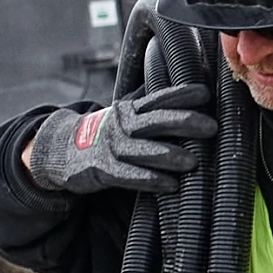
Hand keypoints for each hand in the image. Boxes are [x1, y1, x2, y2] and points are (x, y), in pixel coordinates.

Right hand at [22, 79, 216, 194]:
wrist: (61, 150)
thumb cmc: (105, 134)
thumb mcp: (124, 115)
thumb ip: (149, 106)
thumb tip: (181, 87)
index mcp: (130, 109)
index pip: (158, 98)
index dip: (181, 94)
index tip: (205, 93)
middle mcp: (121, 124)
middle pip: (154, 120)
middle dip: (183, 122)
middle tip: (211, 127)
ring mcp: (110, 147)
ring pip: (142, 149)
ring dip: (168, 155)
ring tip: (193, 162)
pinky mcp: (101, 169)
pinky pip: (128, 175)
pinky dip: (149, 180)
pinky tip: (170, 185)